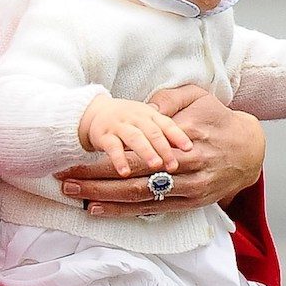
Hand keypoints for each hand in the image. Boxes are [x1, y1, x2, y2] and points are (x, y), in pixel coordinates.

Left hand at [60, 85, 264, 217]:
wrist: (249, 149)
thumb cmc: (217, 119)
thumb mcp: (198, 97)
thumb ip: (168, 100)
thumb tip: (142, 108)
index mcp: (184, 138)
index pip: (137, 151)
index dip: (104, 156)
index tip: (76, 157)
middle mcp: (186, 166)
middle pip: (132, 177)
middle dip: (95, 181)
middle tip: (65, 181)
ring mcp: (189, 188)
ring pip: (139, 197)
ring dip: (103, 198)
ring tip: (75, 196)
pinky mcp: (191, 203)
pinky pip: (152, 209)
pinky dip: (123, 212)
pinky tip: (99, 210)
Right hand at [78, 95, 192, 176]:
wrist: (96, 113)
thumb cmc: (130, 120)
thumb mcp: (149, 119)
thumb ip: (165, 130)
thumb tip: (188, 147)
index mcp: (150, 114)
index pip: (167, 124)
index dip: (178, 135)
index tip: (189, 149)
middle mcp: (136, 118)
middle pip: (153, 132)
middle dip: (164, 148)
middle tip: (174, 164)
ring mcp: (120, 126)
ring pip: (135, 138)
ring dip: (146, 152)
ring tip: (155, 165)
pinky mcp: (104, 136)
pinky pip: (112, 147)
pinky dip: (119, 160)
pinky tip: (125, 173)